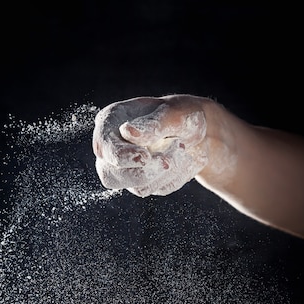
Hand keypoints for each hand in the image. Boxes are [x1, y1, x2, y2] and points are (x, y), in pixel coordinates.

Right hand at [92, 95, 209, 196]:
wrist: (199, 130)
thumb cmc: (182, 114)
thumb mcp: (173, 114)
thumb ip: (152, 124)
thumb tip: (127, 132)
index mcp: (111, 121)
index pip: (104, 147)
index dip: (122, 157)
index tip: (146, 157)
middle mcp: (113, 147)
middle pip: (111, 176)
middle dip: (145, 172)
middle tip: (169, 160)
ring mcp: (126, 169)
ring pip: (138, 187)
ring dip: (166, 172)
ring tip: (181, 147)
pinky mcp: (143, 182)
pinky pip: (158, 189)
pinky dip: (176, 176)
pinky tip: (183, 159)